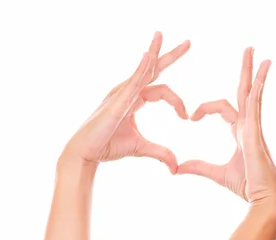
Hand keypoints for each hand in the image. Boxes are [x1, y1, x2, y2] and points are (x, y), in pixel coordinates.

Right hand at [60, 32, 189, 173]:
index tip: (187, 116)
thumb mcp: (142, 148)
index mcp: (135, 98)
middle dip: (171, 55)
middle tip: (189, 43)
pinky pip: (132, 82)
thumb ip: (161, 153)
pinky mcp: (117, 101)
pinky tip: (148, 57)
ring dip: (154, 52)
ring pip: (143, 70)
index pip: (163, 91)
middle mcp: (128, 91)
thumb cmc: (109, 146)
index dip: (178, 102)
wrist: (87, 153)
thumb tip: (176, 167)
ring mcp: (121, 93)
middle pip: (153, 69)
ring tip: (162, 35)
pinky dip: (141, 69)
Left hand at [176, 47, 275, 208]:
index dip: (205, 108)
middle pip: (246, 91)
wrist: (262, 198)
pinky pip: (256, 109)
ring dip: (256, 73)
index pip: (223, 108)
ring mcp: (255, 128)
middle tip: (248, 49)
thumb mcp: (216, 174)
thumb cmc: (246, 185)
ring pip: (254, 94)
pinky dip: (258, 92)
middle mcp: (250, 126)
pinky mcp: (256, 135)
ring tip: (258, 54)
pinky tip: (259, 79)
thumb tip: (177, 167)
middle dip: (246, 70)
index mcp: (241, 132)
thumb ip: (198, 167)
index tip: (191, 116)